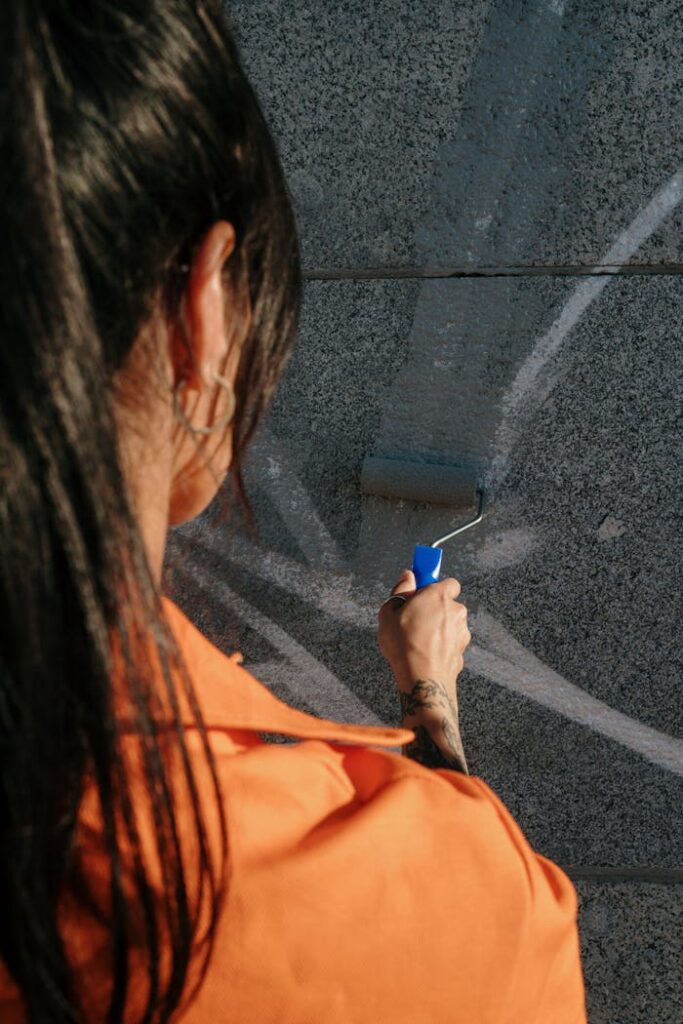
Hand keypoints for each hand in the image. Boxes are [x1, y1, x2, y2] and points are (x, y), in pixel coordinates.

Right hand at [377, 569, 470, 694]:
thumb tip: (408, 576)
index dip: (434, 586)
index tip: (422, 590)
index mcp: (439, 596)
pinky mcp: (462, 650)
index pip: (448, 581)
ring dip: (439, 628)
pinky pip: (451, 642)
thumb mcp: (389, 613)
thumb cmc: (404, 644)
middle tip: (414, 618)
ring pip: (450, 624)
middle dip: (434, 609)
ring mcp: (462, 632)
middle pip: (448, 604)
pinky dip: (442, 645)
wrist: (422, 678)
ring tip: (418, 640)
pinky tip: (426, 653)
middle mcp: (456, 610)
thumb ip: (400, 590)